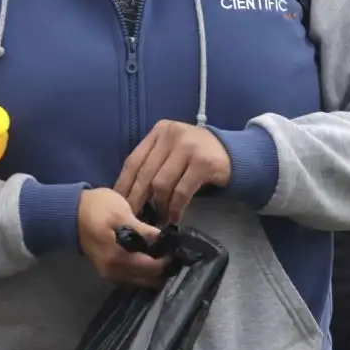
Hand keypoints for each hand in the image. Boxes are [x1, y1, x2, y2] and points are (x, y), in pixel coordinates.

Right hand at [76, 188, 169, 287]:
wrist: (69, 211)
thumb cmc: (96, 208)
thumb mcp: (121, 213)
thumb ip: (142, 229)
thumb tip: (163, 238)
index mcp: (117, 259)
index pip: (150, 268)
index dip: (167, 260)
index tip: (177, 248)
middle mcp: (114, 272)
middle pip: (146, 279)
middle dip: (163, 270)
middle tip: (175, 254)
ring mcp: (109, 274)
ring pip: (138, 281)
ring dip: (153, 273)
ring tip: (165, 257)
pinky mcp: (106, 270)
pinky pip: (130, 277)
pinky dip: (142, 272)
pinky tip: (150, 260)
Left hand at [115, 120, 232, 225]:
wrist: (231, 152)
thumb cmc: (195, 154)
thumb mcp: (171, 150)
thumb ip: (153, 163)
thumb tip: (129, 193)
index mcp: (159, 131)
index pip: (134, 160)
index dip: (124, 185)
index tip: (117, 204)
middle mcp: (172, 135)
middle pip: (145, 174)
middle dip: (137, 199)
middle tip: (134, 218)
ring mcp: (188, 147)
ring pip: (161, 184)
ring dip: (158, 206)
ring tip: (159, 218)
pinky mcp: (203, 163)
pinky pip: (181, 192)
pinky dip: (175, 208)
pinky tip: (174, 217)